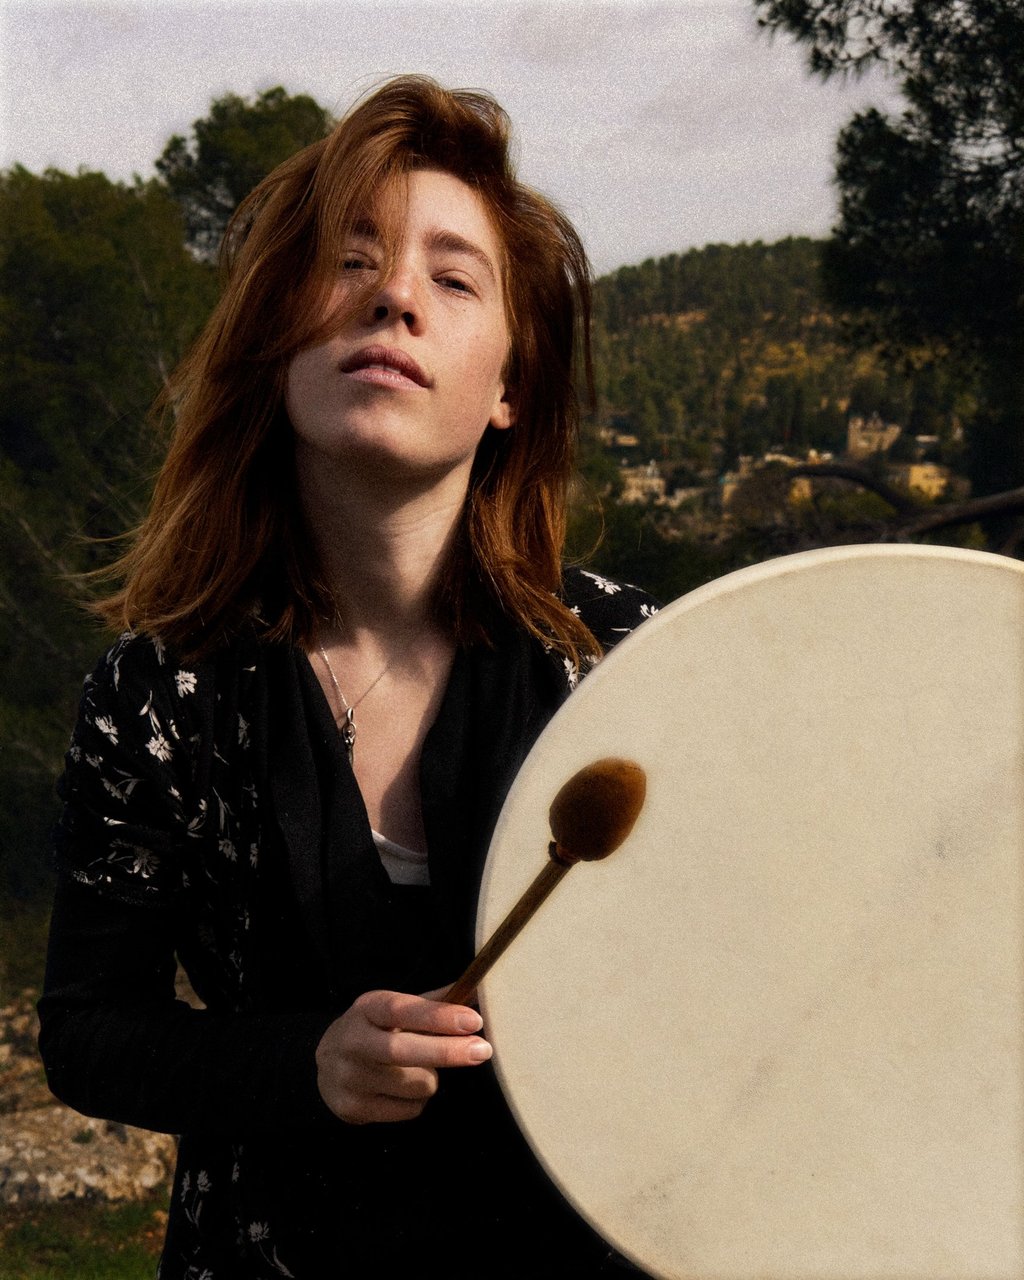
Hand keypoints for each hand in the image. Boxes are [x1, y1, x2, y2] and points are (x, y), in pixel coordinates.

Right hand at [315, 988, 491, 1123]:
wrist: (326, 1066)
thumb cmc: (375, 1031)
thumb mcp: (395, 1009)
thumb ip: (434, 1002)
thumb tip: (477, 991)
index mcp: (366, 1009)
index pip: (402, 1010)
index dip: (439, 1016)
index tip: (473, 1021)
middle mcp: (353, 1041)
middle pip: (404, 1050)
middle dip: (448, 1051)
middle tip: (483, 1050)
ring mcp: (350, 1078)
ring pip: (415, 1084)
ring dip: (431, 1078)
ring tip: (419, 1069)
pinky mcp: (353, 1108)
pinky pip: (409, 1109)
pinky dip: (418, 1100)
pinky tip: (403, 1090)